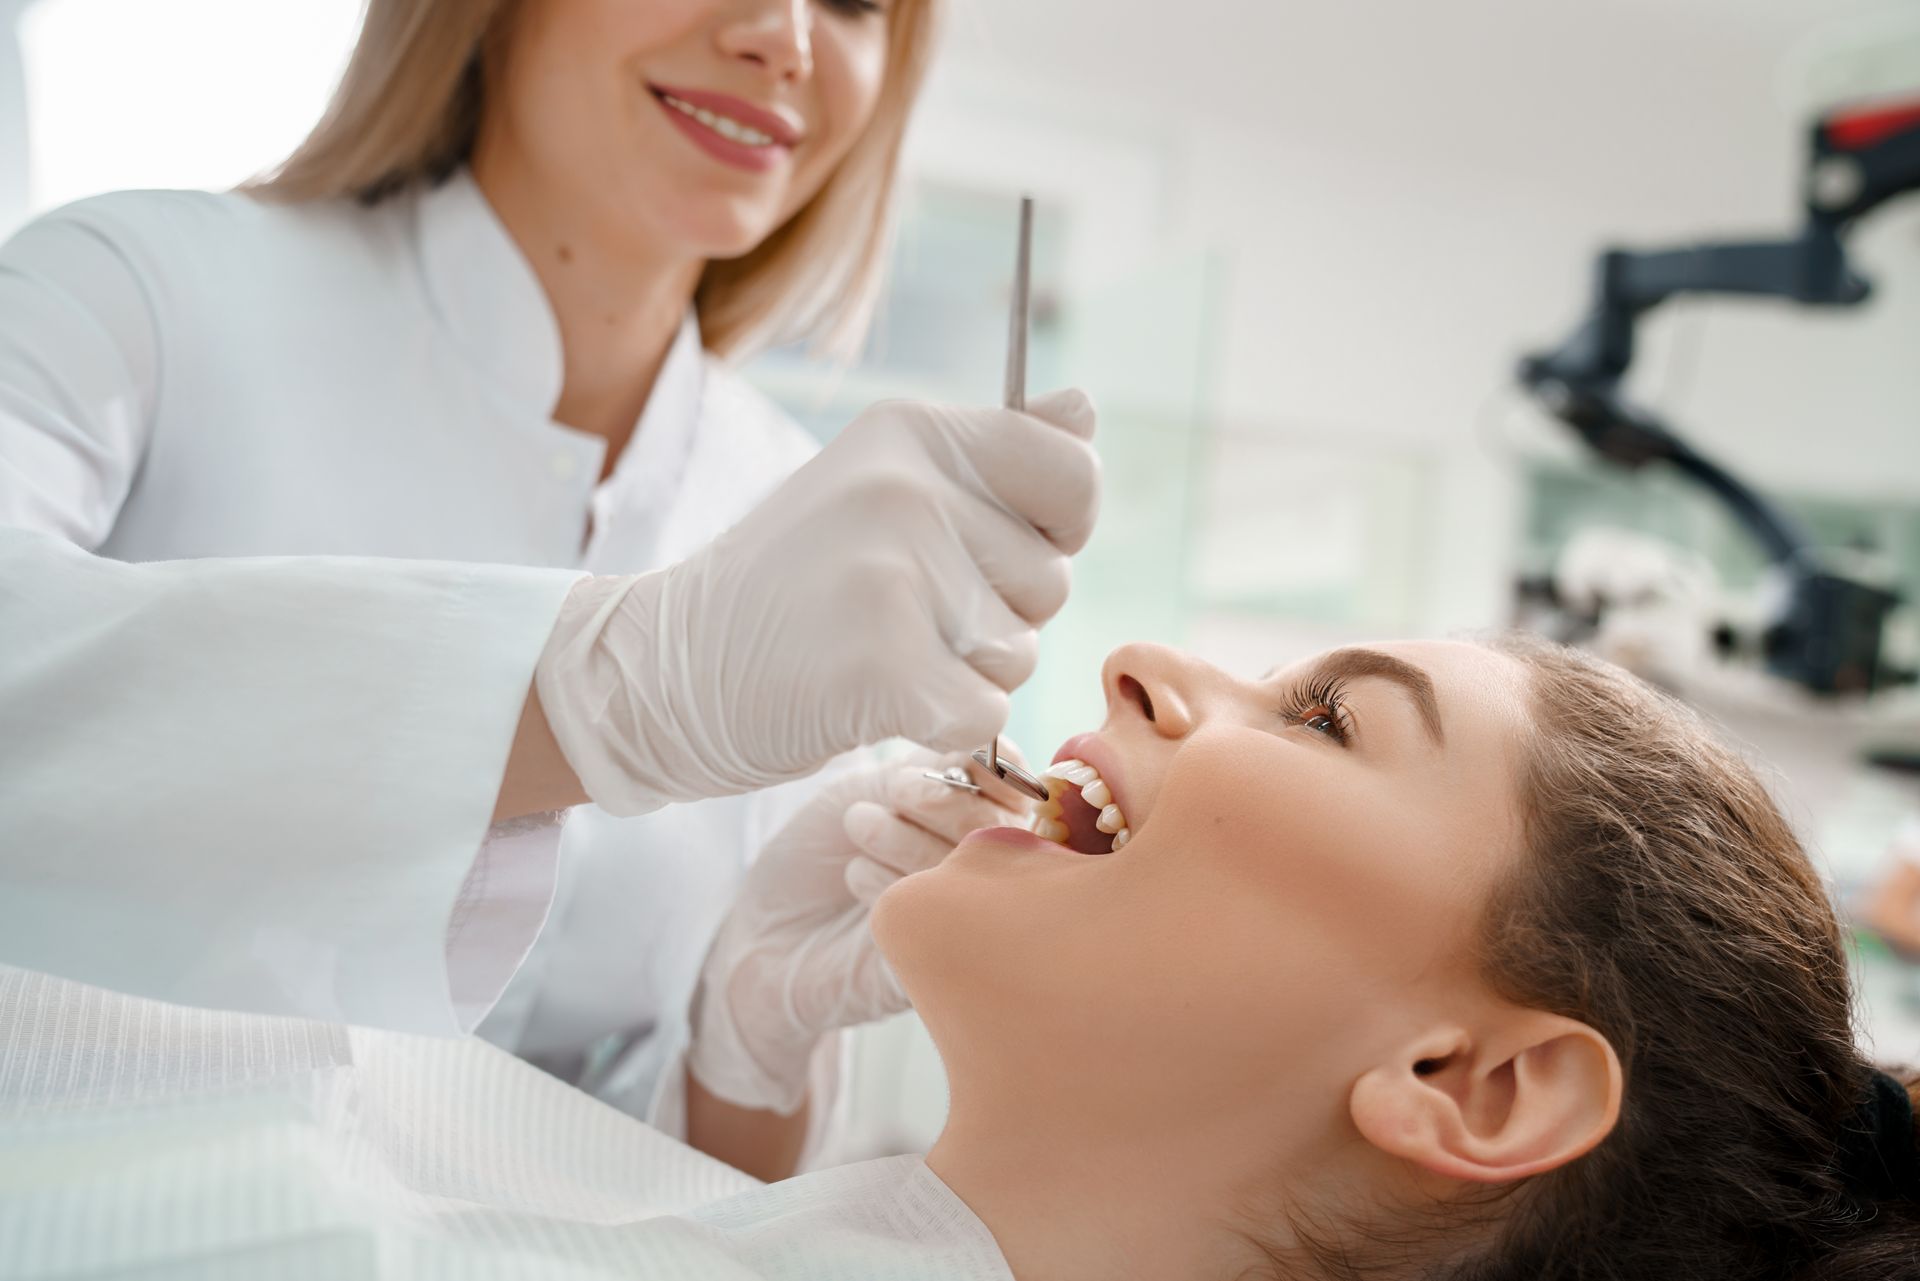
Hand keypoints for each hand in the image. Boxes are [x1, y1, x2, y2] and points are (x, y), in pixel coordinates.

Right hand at [532, 391, 1097, 814]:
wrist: (666, 670)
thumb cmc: (790, 585)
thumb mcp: (879, 487)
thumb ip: (991, 453)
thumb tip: (1084, 410)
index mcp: (913, 432)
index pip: (1073, 475)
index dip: (1055, 532)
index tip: (991, 554)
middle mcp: (908, 488)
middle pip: (1050, 579)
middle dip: (994, 615)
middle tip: (893, 615)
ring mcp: (894, 574)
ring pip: (1020, 651)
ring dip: (965, 673)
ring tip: (875, 652)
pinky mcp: (884, 666)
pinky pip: (984, 714)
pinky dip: (941, 729)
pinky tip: (872, 703)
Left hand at [686, 750, 1031, 1113]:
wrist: (766, 932)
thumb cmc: (822, 850)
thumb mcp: (874, 785)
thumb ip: (935, 765)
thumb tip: (989, 744)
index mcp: (983, 819)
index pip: (1022, 790)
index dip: (999, 769)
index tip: (959, 758)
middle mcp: (988, 873)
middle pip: (1004, 829)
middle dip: (946, 798)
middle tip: (897, 790)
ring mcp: (968, 925)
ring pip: (969, 873)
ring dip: (907, 835)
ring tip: (859, 824)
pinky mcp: (944, 971)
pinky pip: (938, 926)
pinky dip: (894, 888)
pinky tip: (858, 879)